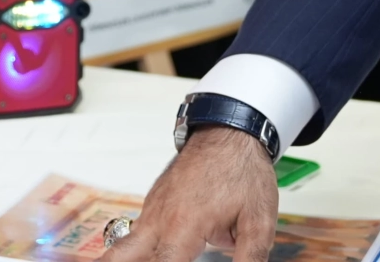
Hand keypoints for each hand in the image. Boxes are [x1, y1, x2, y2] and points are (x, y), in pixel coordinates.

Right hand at [102, 127, 277, 261]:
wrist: (229, 131)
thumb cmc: (242, 172)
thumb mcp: (259, 222)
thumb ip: (249, 259)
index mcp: (184, 226)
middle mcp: (160, 218)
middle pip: (120, 254)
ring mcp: (153, 208)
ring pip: (127, 243)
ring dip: (125, 257)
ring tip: (126, 259)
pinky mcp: (155, 201)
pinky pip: (139, 230)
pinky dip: (137, 249)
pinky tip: (148, 256)